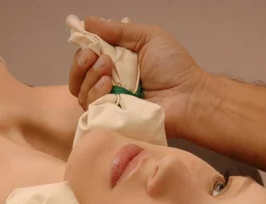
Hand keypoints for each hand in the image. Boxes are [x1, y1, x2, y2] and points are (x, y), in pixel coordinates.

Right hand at [69, 17, 209, 137]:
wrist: (188, 96)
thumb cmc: (173, 67)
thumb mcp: (148, 37)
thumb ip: (118, 30)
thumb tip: (88, 21)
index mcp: (116, 62)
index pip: (86, 57)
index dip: (83, 51)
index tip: (90, 46)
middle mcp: (108, 83)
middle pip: (77, 76)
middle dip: (81, 64)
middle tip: (102, 60)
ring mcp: (109, 103)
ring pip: (80, 92)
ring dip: (90, 78)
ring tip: (110, 75)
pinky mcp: (110, 119)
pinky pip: (90, 109)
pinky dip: (95, 94)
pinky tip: (109, 88)